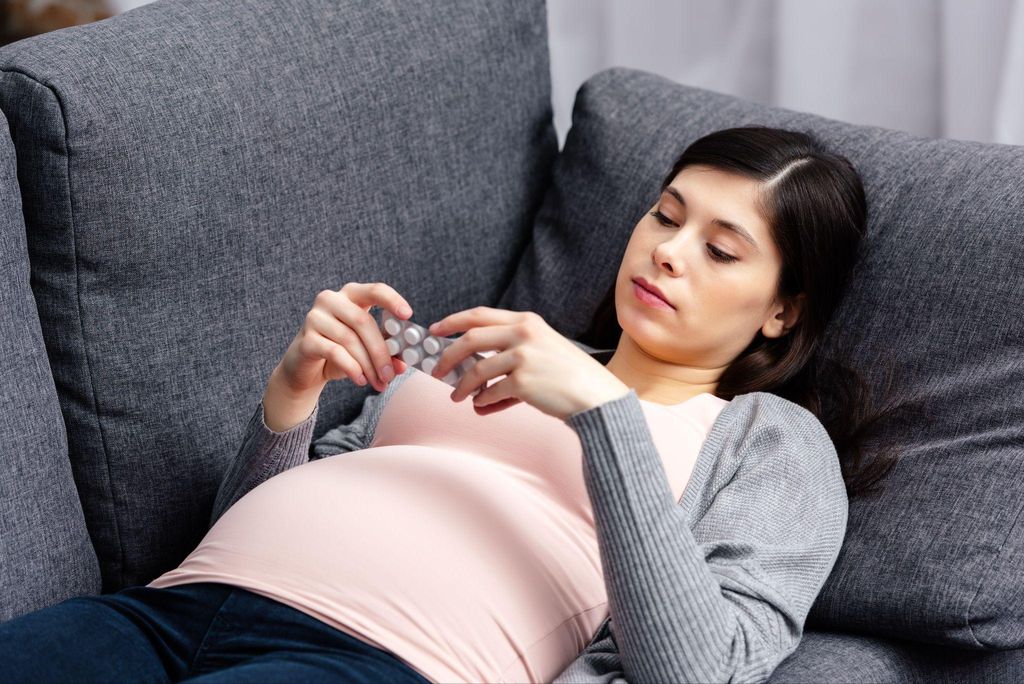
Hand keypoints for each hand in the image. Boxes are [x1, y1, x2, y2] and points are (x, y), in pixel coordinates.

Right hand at [277, 282, 412, 394]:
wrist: (305, 368)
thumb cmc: (341, 352)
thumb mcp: (366, 350)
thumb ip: (385, 352)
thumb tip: (402, 365)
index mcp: (351, 295)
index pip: (374, 290)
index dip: (392, 300)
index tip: (408, 315)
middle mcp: (331, 300)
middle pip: (363, 321)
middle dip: (381, 351)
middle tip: (391, 374)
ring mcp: (315, 317)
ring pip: (350, 340)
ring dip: (368, 365)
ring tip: (378, 382)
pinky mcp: (306, 339)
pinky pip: (334, 352)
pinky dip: (352, 368)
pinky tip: (360, 380)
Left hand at [427, 306, 630, 420]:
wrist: (595, 396)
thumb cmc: (569, 375)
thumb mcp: (544, 347)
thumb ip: (512, 349)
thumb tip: (475, 368)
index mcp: (527, 321)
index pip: (480, 315)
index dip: (453, 321)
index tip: (436, 330)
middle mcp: (524, 334)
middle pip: (470, 338)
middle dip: (448, 355)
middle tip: (437, 369)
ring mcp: (523, 357)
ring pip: (476, 370)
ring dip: (461, 386)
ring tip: (456, 397)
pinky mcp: (523, 382)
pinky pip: (490, 392)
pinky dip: (482, 401)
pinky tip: (480, 406)